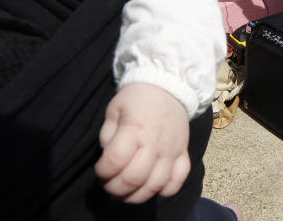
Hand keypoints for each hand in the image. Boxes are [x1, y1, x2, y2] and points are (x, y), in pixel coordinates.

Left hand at [95, 83, 190, 203]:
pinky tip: (152, 186)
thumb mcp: (115, 109)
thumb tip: (108, 158)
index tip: (100, 169)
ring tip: (126, 192)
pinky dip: (164, 190)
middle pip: (134, 178)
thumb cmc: (137, 98)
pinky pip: (177, 181)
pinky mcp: (183, 154)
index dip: (102, 171)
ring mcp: (171, 151)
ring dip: (137, 195)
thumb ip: (107, 135)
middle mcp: (155, 143)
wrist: (169, 86)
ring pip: (155, 185)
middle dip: (115, 188)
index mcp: (135, 129)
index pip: (115, 160)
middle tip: (109, 184)